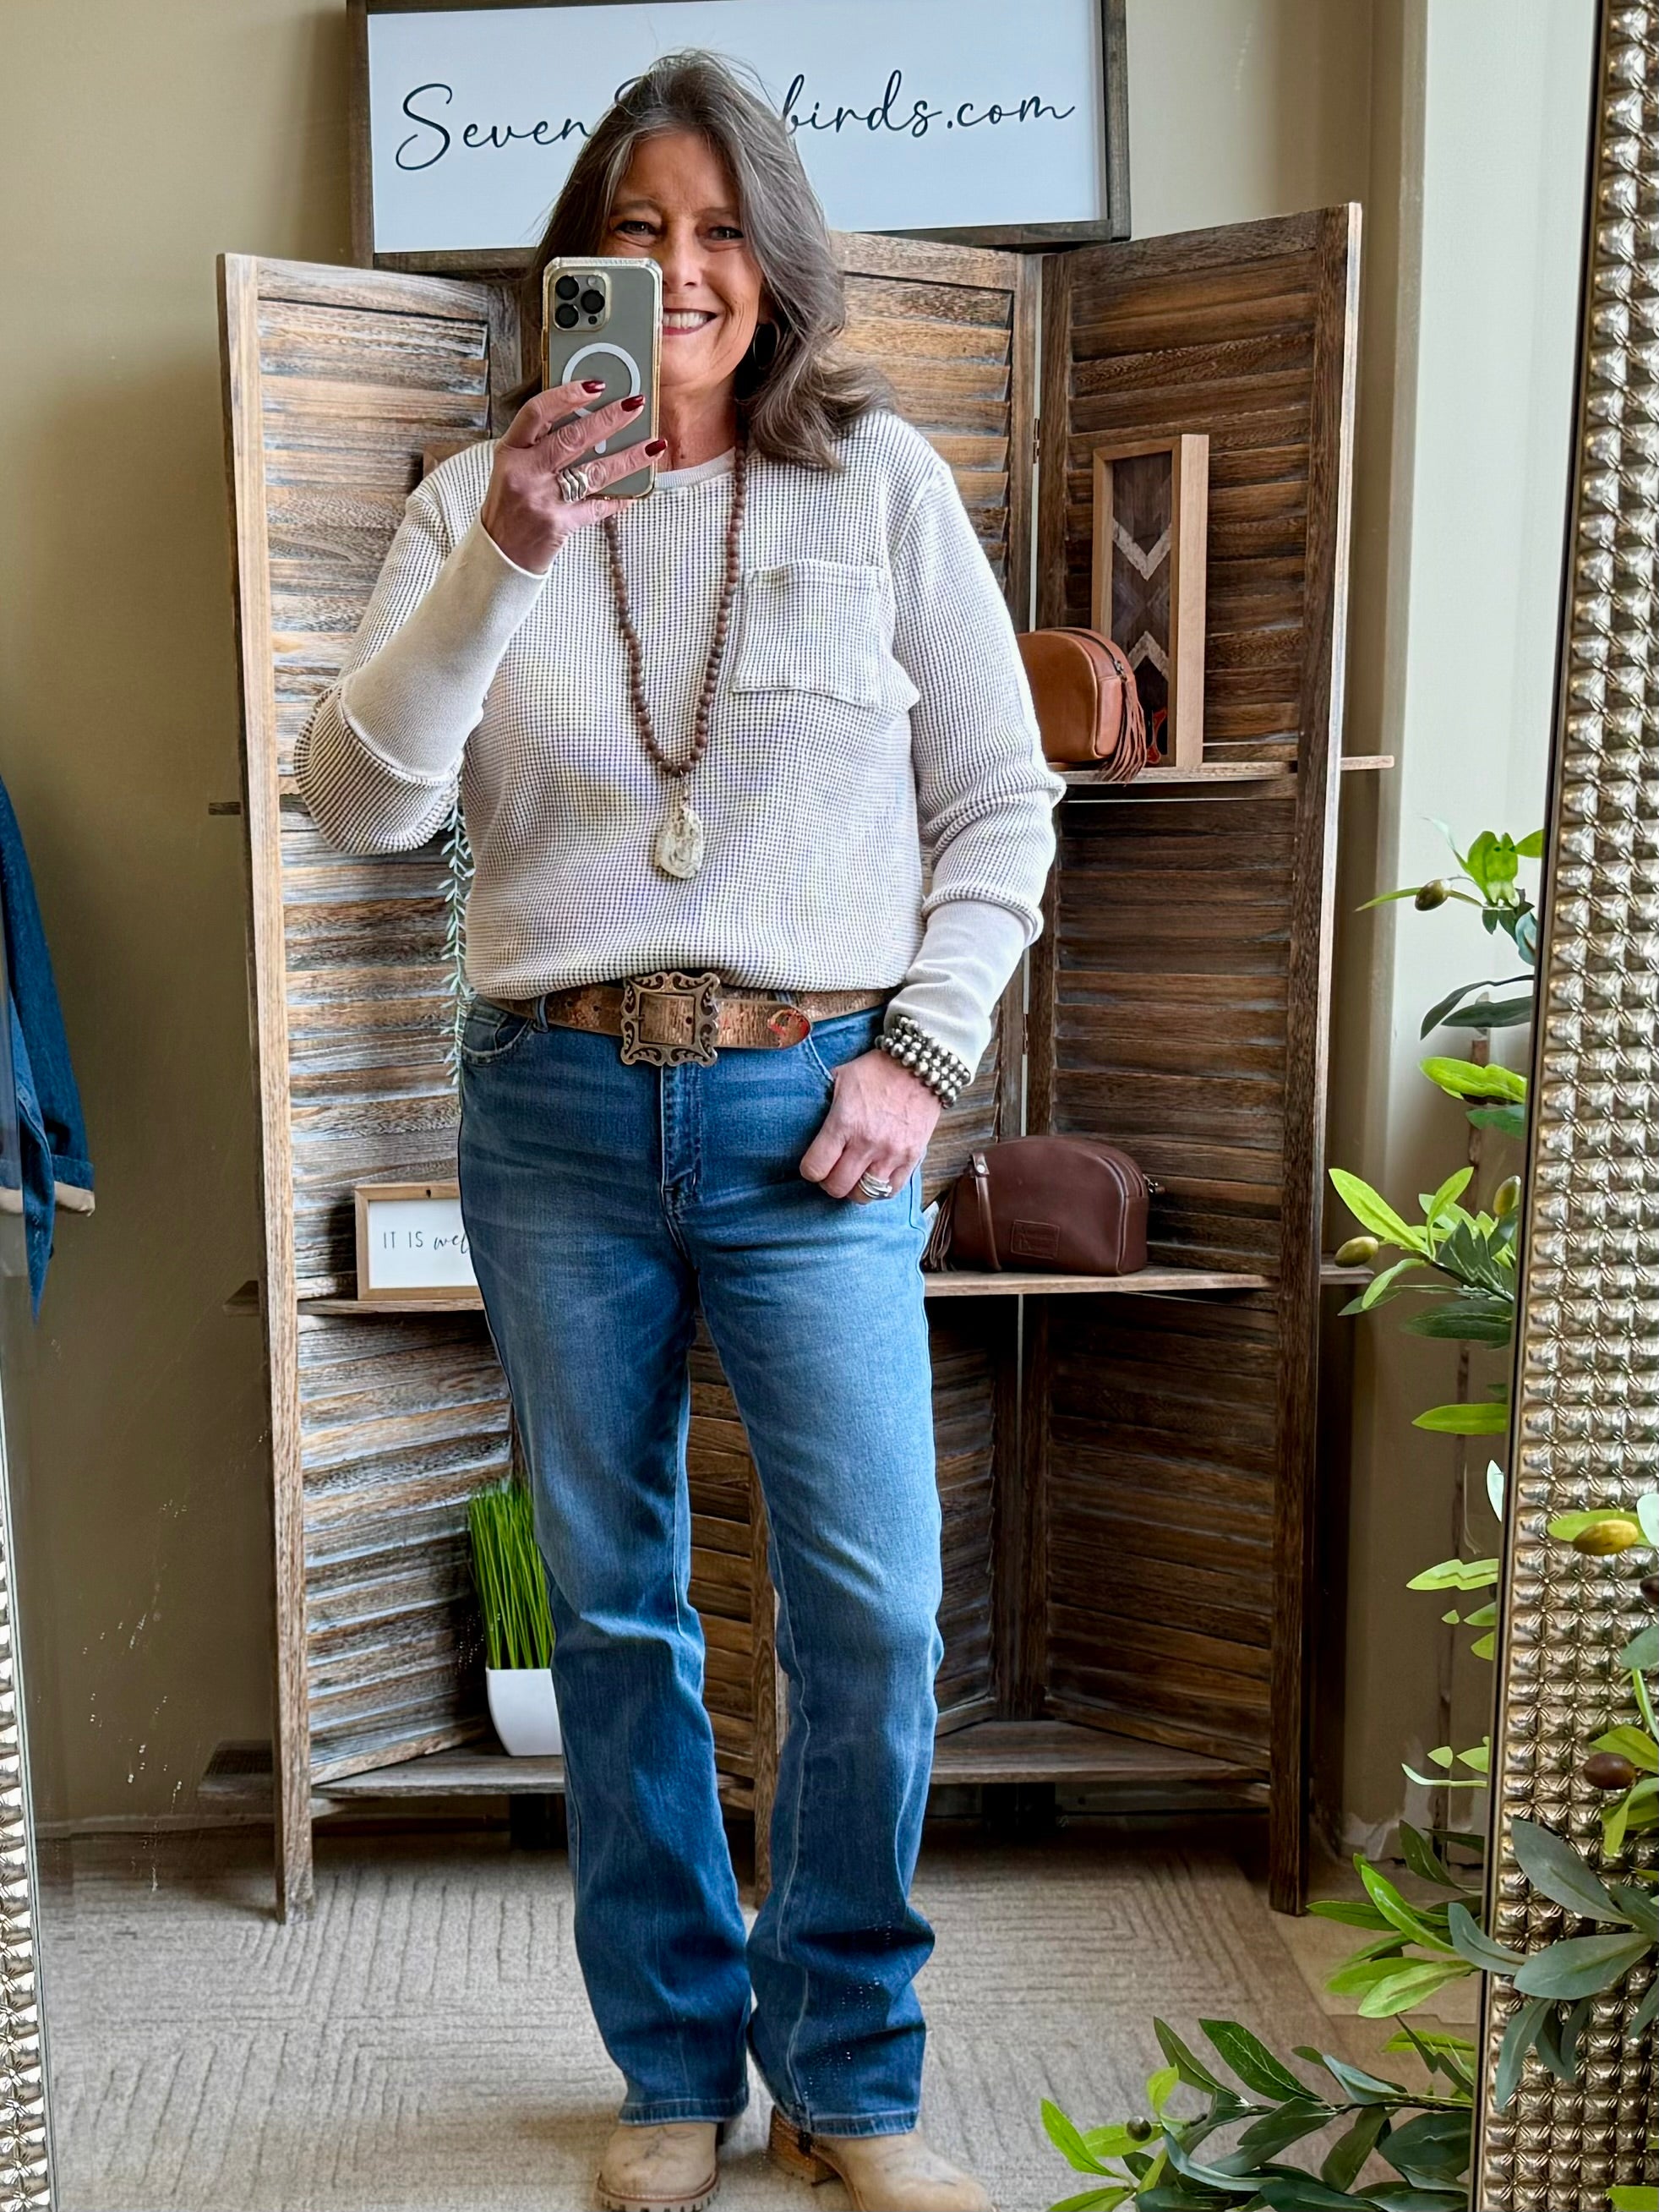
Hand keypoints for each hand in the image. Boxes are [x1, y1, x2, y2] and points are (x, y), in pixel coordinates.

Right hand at [479, 380, 665, 571]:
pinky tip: (637, 490)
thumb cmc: (511, 504)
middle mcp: (525, 472)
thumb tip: (584, 414)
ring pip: (593, 472)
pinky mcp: (559, 525)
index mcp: (511, 451)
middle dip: (609, 419)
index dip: (566, 395)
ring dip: (627, 458)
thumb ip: (540, 443)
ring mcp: (542, 500)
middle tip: (636, 405)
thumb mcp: (513, 466)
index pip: (537, 413)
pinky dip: (619, 498)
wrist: (501, 553)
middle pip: (572, 439)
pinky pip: (597, 507)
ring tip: (654, 445)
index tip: (595, 384)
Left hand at [799, 1049, 942, 1202]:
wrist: (920, 1064)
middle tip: (832, 1172)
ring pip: (863, 1195)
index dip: (810, 1170)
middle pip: (837, 1187)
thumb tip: (806, 1117)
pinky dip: (880, 1189)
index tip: (814, 1164)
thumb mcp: (839, 1078)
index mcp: (843, 1123)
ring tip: (854, 1176)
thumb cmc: (876, 1070)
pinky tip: (875, 1176)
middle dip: (829, 1182)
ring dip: (854, 1189)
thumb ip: (822, 1103)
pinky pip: (891, 1190)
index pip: (815, 1168)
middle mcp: (867, 1143)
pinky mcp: (912, 1157)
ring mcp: (891, 1153)